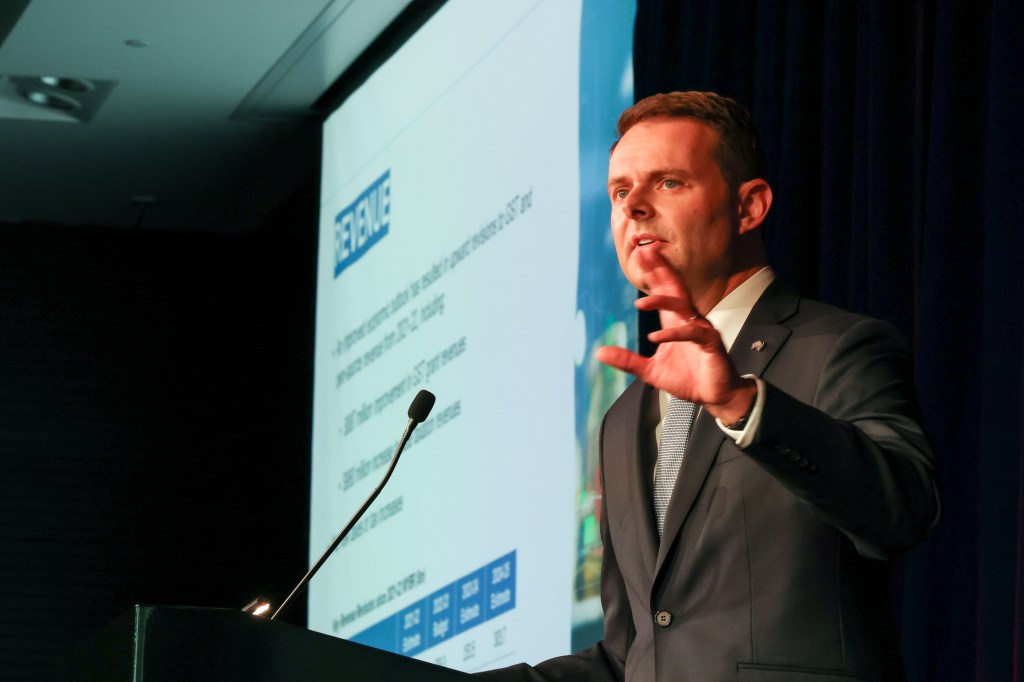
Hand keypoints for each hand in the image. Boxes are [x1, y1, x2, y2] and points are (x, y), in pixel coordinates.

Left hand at [595, 245, 755, 423]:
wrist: (715, 396)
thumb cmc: (688, 379)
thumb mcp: (650, 371)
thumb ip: (627, 361)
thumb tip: (600, 352)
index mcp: (674, 322)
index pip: (663, 292)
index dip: (653, 274)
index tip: (640, 256)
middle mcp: (688, 320)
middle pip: (675, 289)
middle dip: (660, 271)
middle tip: (646, 253)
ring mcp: (701, 329)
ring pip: (683, 306)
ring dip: (663, 301)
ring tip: (640, 302)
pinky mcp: (710, 343)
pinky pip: (691, 333)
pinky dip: (673, 334)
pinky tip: (655, 336)